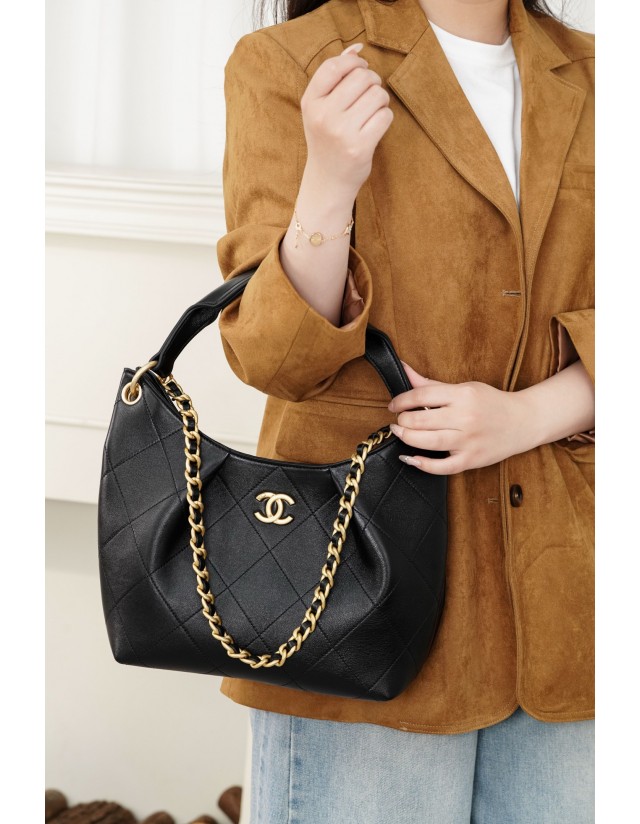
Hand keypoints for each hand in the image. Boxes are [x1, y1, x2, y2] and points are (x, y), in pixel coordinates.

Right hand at [301, 43, 393, 195]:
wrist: (327, 181)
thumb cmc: (327, 139)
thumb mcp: (321, 108)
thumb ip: (335, 76)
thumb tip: (357, 49)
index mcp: (311, 103)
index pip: (333, 66)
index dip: (354, 63)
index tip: (361, 69)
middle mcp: (324, 116)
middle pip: (362, 77)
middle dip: (372, 81)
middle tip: (370, 94)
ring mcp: (342, 133)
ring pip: (377, 95)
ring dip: (381, 101)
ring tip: (372, 112)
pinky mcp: (360, 147)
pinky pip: (385, 116)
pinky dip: (385, 118)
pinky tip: (375, 127)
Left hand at [387, 361, 535, 474]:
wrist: (523, 421)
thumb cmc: (490, 403)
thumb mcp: (464, 387)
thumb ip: (430, 383)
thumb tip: (402, 369)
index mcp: (462, 395)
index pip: (421, 396)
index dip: (401, 401)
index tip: (393, 405)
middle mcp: (465, 417)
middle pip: (420, 420)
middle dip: (402, 421)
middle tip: (398, 421)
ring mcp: (468, 440)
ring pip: (427, 442)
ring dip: (406, 438)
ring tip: (400, 433)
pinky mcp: (471, 459)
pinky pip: (442, 467)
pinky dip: (423, 464)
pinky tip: (411, 458)